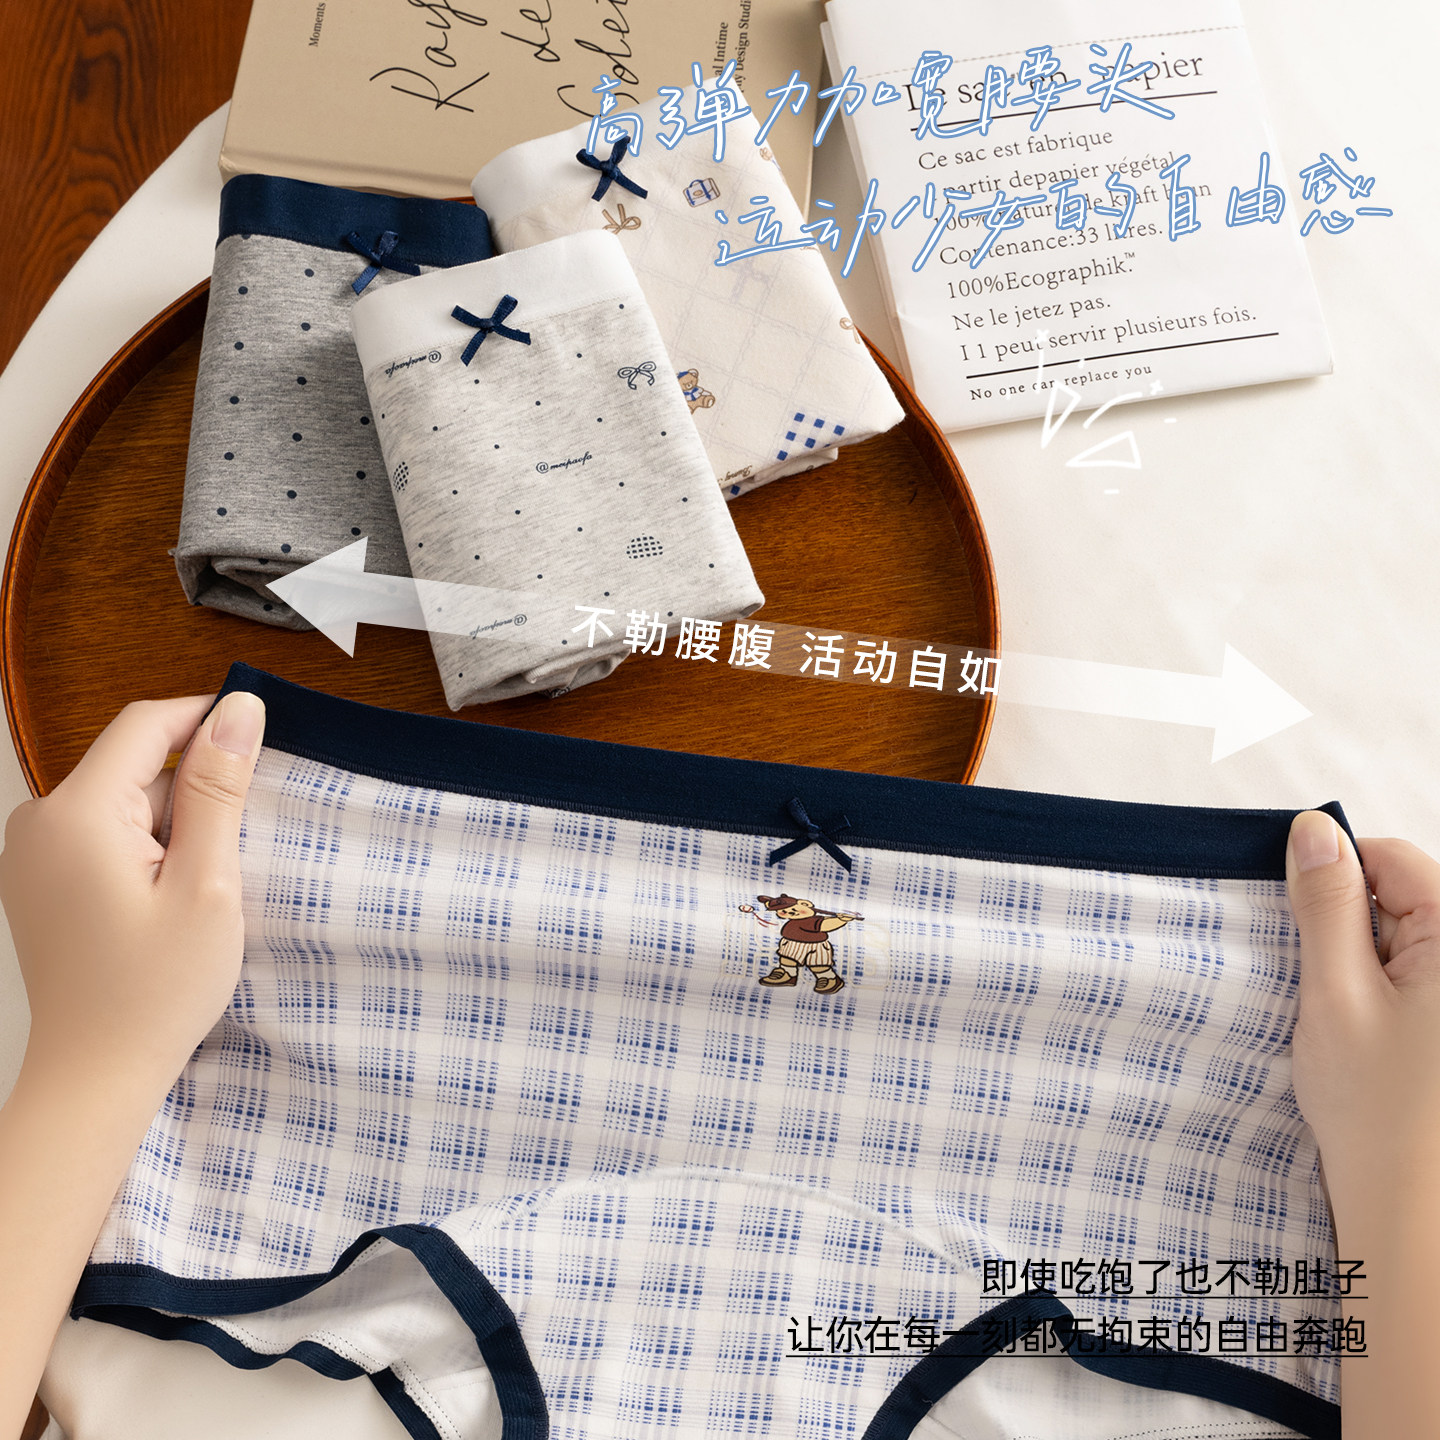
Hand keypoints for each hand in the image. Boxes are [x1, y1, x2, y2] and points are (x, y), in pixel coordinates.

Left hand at [0, 691, 265, 1090]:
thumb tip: (240, 708)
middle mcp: (40, 822)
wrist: (95, 1076)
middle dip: (194, 789)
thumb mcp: (207, 884)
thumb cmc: (155, 990)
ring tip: (201, 887)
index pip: (146, 724)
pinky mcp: (40, 881)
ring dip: (175, 824)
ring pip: (124, 800)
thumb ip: (219, 788)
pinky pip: (104, 833)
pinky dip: (148, 848)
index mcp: (78, 814)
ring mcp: (32, 854)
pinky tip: (169, 899)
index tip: (263, 743)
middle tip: (233, 851)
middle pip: (134, 764)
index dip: (208, 719)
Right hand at [1285, 812, 1439, 1225]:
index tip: (1294, 918)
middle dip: (1346, 925)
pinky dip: (1373, 990)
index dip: (1333, 877)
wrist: (1410, 1208)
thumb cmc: (1377, 1110)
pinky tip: (1358, 1033)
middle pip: (1398, 895)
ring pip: (1398, 935)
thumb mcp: (1337, 993)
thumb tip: (1313, 830)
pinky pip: (1408, 974)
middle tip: (1321, 983)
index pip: (1392, 858)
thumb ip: (1326, 906)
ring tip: (1341, 1014)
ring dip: (1357, 960)